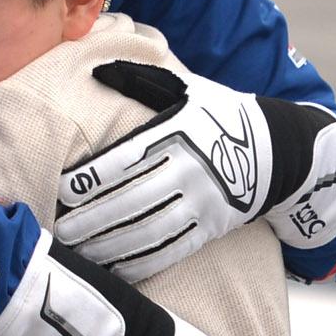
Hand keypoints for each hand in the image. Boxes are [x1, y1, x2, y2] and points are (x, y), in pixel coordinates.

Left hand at [55, 61, 335, 279]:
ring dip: (109, 245)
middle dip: (92, 219)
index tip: (64, 190)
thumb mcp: (185, 88)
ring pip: (148, 231)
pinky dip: (138, 262)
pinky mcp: (210, 227)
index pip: (128, 159)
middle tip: (60, 230)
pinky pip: (170, 250)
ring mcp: (202, 202)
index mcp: (178, 133)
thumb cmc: (217, 114)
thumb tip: (97, 68)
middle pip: (133, 200)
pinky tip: (112, 267)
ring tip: (78, 251)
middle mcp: (190, 169)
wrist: (275, 150)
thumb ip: (140, 79)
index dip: (94, 177)